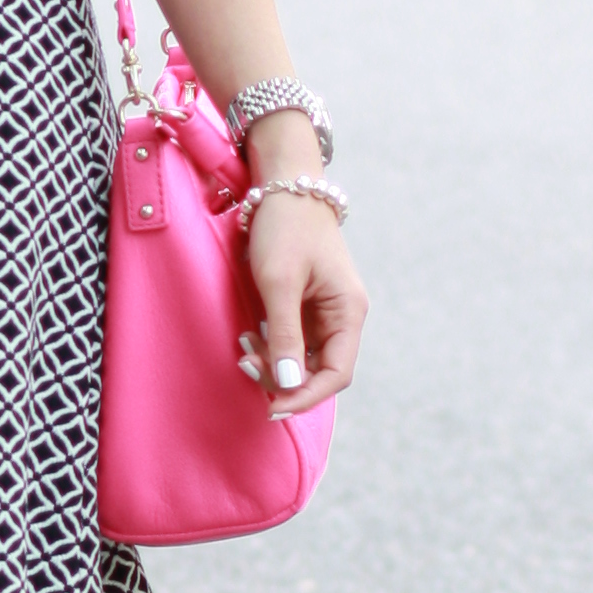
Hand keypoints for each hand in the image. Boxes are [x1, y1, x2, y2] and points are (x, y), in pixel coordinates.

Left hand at [240, 194, 364, 420]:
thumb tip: (288, 384)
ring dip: (274, 362)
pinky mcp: (306, 306)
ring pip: (303, 358)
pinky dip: (272, 346)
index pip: (337, 374)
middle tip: (245, 364)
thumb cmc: (285, 228)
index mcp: (348, 312)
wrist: (284, 187)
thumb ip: (285, 335)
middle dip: (283, 377)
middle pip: (319, 370)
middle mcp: (343, 317)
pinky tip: (251, 336)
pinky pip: (293, 341)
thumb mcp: (279, 282)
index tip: (272, 406)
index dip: (306, 395)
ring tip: (244, 348)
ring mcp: (325, 312)